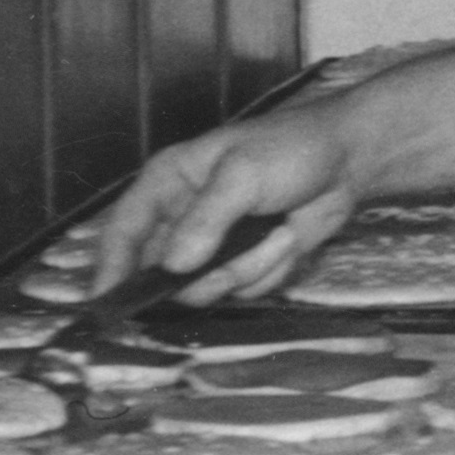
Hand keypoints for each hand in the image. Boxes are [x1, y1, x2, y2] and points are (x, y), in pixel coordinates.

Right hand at [57, 103, 379, 309]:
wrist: (348, 160)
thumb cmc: (288, 151)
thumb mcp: (242, 176)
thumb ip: (206, 220)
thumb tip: (173, 266)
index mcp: (167, 185)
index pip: (124, 231)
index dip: (110, 268)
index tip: (106, 303)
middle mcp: (184, 219)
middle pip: (164, 272)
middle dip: (199, 277)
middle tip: (230, 265)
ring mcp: (217, 245)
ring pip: (210, 286)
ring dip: (248, 267)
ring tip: (278, 232)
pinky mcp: (250, 262)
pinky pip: (248, 287)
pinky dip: (273, 268)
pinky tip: (291, 237)